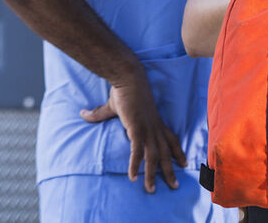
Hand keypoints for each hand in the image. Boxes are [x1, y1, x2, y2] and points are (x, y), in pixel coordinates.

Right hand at [80, 71, 185, 192]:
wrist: (128, 78)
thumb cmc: (124, 89)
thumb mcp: (114, 106)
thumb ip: (99, 113)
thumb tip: (83, 113)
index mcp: (155, 122)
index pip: (171, 139)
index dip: (178, 152)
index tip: (184, 163)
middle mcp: (154, 127)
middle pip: (166, 152)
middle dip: (170, 170)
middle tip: (174, 186)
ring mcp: (147, 129)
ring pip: (153, 157)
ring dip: (153, 174)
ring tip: (151, 189)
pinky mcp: (137, 128)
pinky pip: (138, 151)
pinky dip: (135, 165)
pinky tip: (132, 177)